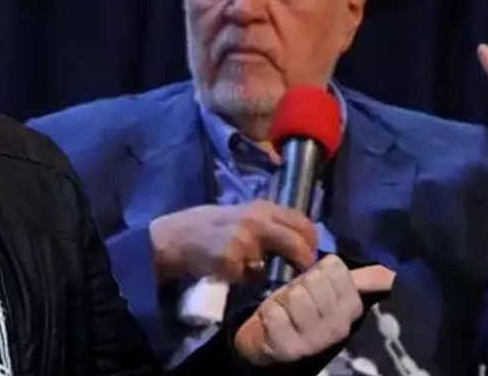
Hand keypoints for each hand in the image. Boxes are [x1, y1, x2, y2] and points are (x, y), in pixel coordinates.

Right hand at [149, 200, 317, 282]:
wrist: (175, 237)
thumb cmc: (209, 226)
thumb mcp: (242, 215)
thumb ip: (268, 224)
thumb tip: (297, 242)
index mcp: (262, 207)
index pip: (302, 222)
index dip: (311, 241)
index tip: (311, 254)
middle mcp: (257, 221)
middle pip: (297, 241)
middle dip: (304, 259)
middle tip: (301, 271)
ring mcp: (245, 241)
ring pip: (275, 263)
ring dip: (272, 271)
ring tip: (258, 270)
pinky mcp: (232, 261)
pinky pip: (250, 277)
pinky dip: (246, 279)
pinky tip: (234, 273)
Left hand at [234, 255, 394, 365]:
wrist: (271, 339)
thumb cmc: (302, 308)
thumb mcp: (332, 289)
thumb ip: (364, 279)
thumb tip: (394, 273)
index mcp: (351, 308)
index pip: (335, 269)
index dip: (320, 270)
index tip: (316, 284)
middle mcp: (338, 328)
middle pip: (314, 280)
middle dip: (301, 283)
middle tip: (298, 298)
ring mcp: (315, 342)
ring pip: (296, 296)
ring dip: (285, 298)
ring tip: (286, 308)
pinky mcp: (289, 350)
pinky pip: (276, 314)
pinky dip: (271, 312)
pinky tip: (273, 320)